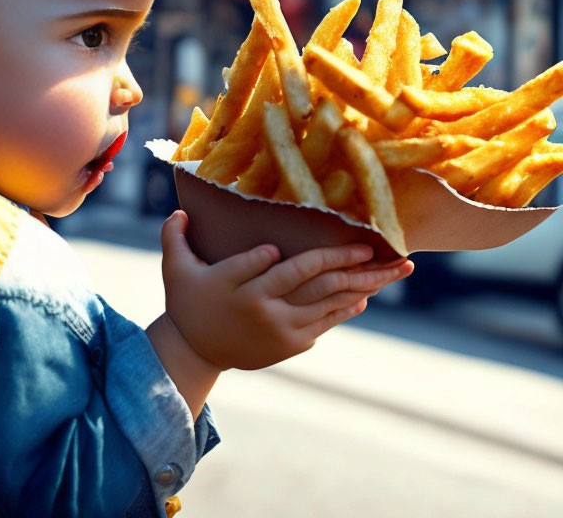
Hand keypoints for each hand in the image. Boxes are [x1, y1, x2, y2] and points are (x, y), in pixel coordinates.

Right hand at [160, 210, 413, 369]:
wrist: (196, 351)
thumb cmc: (187, 302)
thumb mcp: (175, 270)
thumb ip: (174, 238)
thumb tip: (178, 211)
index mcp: (232, 285)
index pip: (261, 265)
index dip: (276, 255)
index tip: (307, 243)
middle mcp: (260, 308)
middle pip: (308, 281)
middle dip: (344, 263)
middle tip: (375, 248)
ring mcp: (279, 328)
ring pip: (326, 301)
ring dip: (360, 285)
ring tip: (389, 271)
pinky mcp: (290, 342)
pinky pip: (324, 321)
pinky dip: (345, 307)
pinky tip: (365, 294)